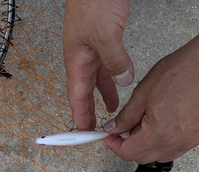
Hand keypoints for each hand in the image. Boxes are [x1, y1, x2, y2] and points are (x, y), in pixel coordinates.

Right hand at [63, 0, 132, 129]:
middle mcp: (81, 58)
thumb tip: (123, 81)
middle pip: (83, 91)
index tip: (82, 132)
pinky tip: (118, 81)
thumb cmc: (91, 3)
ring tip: (109, 111)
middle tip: (92, 129)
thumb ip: (115, 61)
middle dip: (88, 110)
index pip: (76, 96)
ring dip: (102, 95)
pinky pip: (106, 65)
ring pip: (95, 79)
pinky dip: (111, 77)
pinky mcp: (101, 40)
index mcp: (75, 60)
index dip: (79, 115)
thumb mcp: (105, 35)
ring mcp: (90, 49)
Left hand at [104, 25, 198, 163]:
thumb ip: (126, 116)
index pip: (128, 153)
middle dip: (128, 146)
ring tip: (142, 122)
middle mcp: (177, 142)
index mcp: (160, 134)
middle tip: (122, 129)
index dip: (113, 145)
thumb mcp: (144, 93)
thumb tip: (114, 128)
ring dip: (145, 145)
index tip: (108, 136)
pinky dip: (162, 140)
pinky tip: (159, 122)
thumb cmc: (186, 70)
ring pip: (160, 154)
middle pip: (143, 158)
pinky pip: (176, 147)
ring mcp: (191, 141)